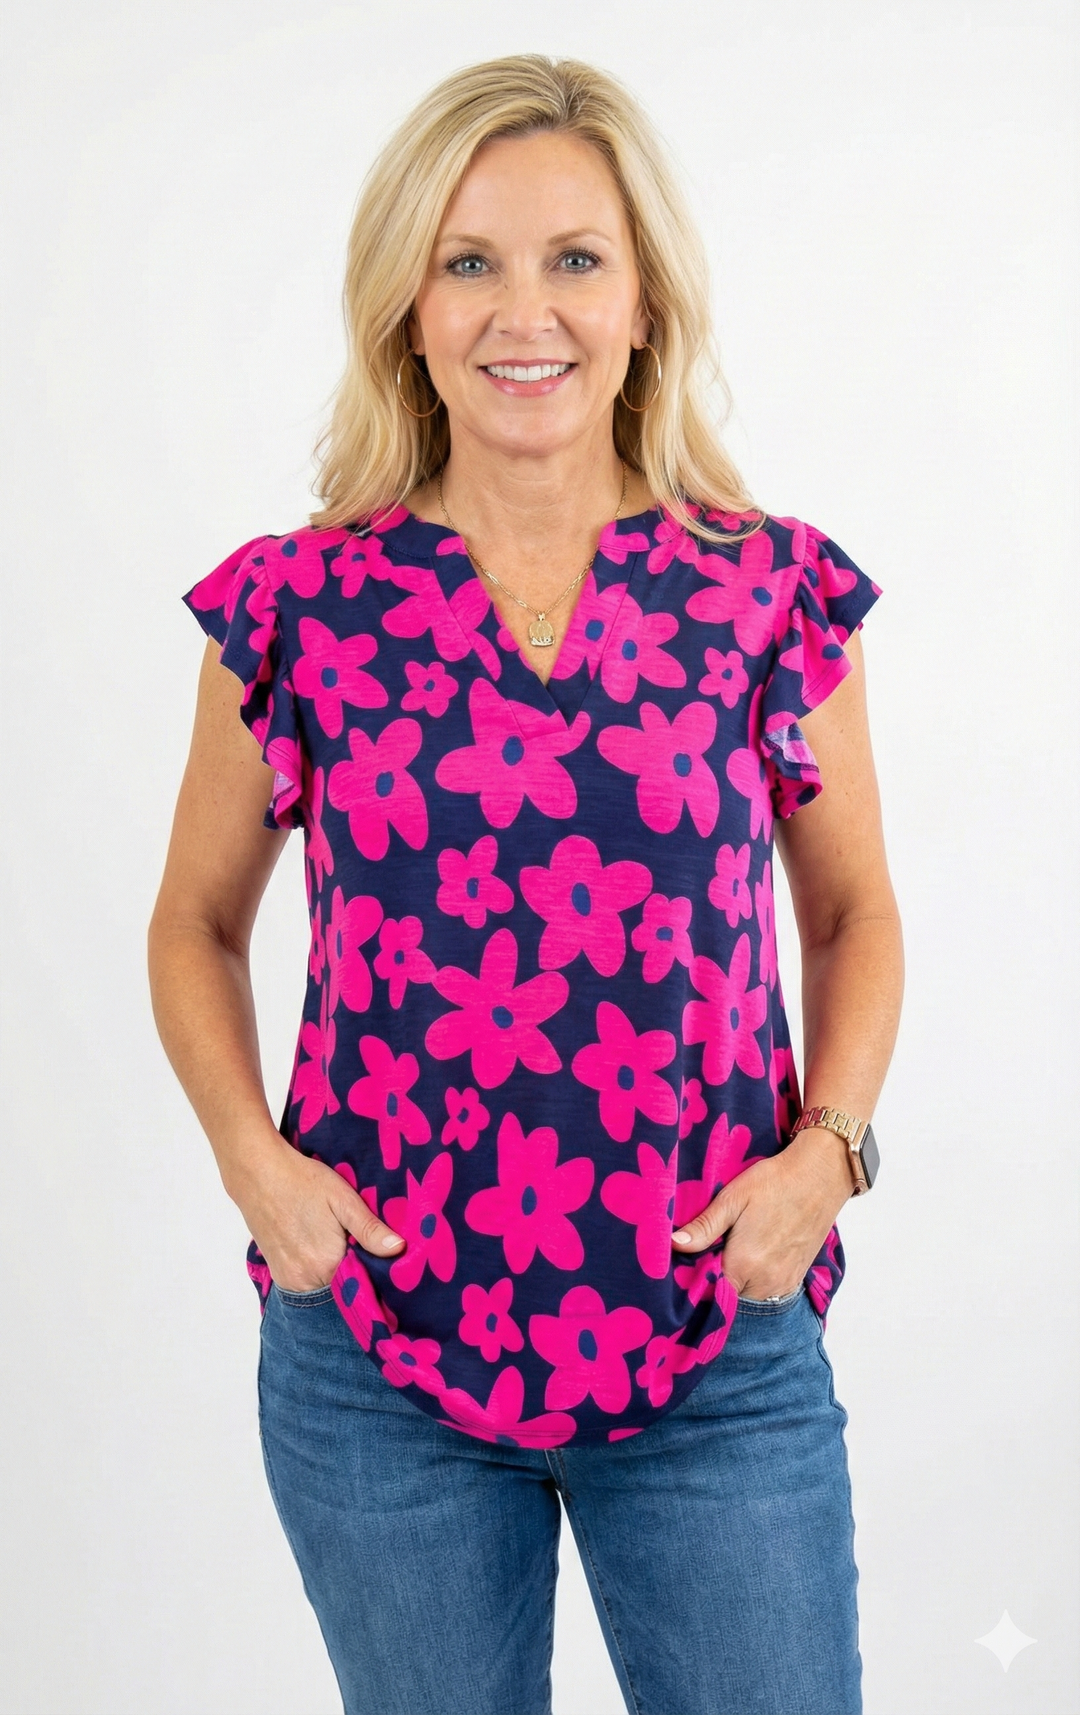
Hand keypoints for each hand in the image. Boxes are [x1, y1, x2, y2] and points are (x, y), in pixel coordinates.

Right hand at [229, 1135, 403, 1292]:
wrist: (257, 1173)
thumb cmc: (303, 1181)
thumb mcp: (343, 1199)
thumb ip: (370, 1229)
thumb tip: (399, 1249)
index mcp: (327, 1264)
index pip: (361, 1286)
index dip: (375, 1276)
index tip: (386, 1264)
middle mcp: (305, 1280)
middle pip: (341, 1290)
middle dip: (356, 1277)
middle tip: (366, 1253)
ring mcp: (288, 1280)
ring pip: (324, 1290)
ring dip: (336, 1277)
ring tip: (344, 1250)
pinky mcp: (277, 1273)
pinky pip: (306, 1286)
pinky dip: (318, 1276)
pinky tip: (324, 1252)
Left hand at [670, 1128, 852, 1297]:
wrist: (821, 1176)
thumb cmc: (774, 1181)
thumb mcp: (732, 1198)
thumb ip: (704, 1227)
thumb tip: (674, 1244)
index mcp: (743, 1264)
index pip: (709, 1290)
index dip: (696, 1278)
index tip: (689, 1262)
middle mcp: (765, 1282)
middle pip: (728, 1294)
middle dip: (717, 1278)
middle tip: (712, 1250)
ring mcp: (784, 1283)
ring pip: (748, 1295)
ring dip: (737, 1281)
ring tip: (733, 1249)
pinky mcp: (796, 1279)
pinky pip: (768, 1292)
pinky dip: (757, 1281)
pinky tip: (754, 1253)